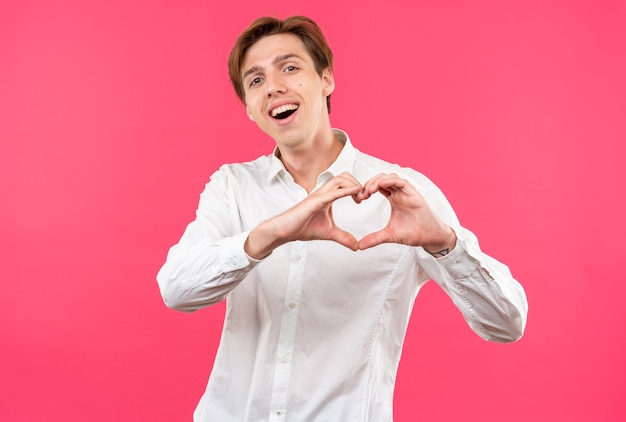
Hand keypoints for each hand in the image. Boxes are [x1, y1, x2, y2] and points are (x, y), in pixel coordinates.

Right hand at [245, 172, 362, 258]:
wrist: (285, 230)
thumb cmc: (302, 227)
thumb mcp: (329, 233)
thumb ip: (343, 237)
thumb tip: (356, 246)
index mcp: (327, 196)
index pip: (345, 182)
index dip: (357, 187)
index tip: (363, 199)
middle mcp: (323, 192)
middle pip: (344, 176)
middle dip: (357, 183)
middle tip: (363, 198)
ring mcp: (319, 195)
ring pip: (339, 179)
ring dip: (353, 185)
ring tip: (361, 197)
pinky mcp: (315, 201)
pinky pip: (332, 192)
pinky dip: (345, 190)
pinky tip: (355, 193)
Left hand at [355, 173, 456, 253]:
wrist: (429, 238)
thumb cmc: (413, 233)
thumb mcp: (389, 235)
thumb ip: (374, 238)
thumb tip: (360, 246)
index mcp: (394, 198)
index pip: (377, 186)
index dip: (366, 189)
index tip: (359, 198)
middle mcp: (400, 193)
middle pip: (382, 179)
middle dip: (370, 183)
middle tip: (361, 194)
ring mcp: (407, 192)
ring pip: (391, 177)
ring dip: (378, 180)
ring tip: (369, 190)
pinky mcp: (414, 194)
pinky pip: (402, 182)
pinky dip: (391, 181)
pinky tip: (381, 185)